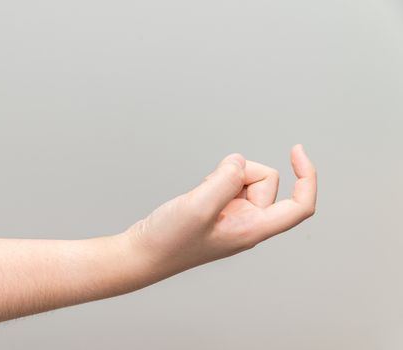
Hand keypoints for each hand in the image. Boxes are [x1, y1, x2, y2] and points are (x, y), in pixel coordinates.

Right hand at [126, 144, 316, 275]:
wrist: (142, 253)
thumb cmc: (169, 241)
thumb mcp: (198, 207)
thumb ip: (225, 180)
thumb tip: (239, 163)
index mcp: (253, 229)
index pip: (299, 206)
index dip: (306, 176)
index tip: (296, 150)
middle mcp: (248, 223)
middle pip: (266, 181)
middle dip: (241, 172)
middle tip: (213, 184)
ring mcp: (232, 217)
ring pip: (244, 179)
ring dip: (224, 176)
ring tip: (201, 194)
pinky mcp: (218, 211)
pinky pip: (226, 183)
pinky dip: (214, 180)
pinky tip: (197, 194)